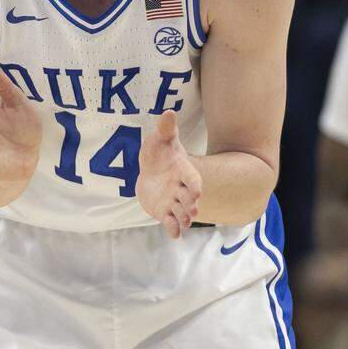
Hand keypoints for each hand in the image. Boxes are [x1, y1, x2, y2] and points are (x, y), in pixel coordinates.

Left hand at [136, 110, 202, 238]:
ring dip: (185, 218)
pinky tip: (175, 236)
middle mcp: (181, 188)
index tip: (197, 191)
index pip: (192, 178)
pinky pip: (171, 222)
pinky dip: (174, 229)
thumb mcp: (160, 140)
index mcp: (183, 171)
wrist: (150, 171)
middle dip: (191, 204)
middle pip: (189, 198)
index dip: (194, 184)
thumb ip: (165, 129)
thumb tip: (168, 112)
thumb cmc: (158, 153)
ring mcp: (174, 202)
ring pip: (182, 212)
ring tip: (185, 223)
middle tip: (193, 211)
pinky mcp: (165, 212)